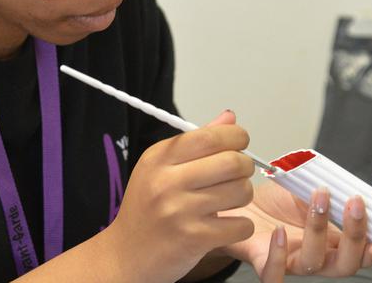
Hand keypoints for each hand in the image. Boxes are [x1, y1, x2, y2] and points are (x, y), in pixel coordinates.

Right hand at [105, 110, 255, 282]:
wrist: (125, 254)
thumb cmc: (147, 209)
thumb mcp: (161, 168)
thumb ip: (197, 142)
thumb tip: (229, 118)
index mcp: (160, 158)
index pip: (210, 136)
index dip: (236, 136)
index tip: (240, 143)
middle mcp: (167, 181)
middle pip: (232, 162)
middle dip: (246, 166)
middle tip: (240, 173)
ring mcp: (179, 211)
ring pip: (241, 192)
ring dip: (244, 195)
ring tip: (232, 199)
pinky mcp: (193, 238)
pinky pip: (240, 225)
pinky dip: (242, 225)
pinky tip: (229, 224)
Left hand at [224, 178, 371, 280]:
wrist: (238, 202)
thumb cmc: (273, 200)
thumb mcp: (306, 188)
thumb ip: (330, 190)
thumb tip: (348, 182)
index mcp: (332, 240)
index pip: (362, 252)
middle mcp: (316, 255)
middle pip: (345, 264)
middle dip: (355, 234)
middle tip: (354, 203)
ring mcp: (291, 261)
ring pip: (314, 263)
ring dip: (319, 229)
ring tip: (319, 197)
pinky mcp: (263, 262)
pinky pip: (273, 272)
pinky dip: (279, 254)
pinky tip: (280, 232)